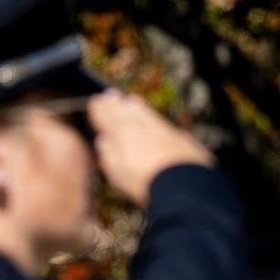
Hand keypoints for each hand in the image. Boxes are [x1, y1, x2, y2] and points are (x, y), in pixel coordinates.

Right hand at [86, 89, 212, 207]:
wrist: (183, 184)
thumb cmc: (144, 182)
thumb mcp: (117, 172)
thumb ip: (108, 153)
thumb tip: (102, 140)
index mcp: (123, 134)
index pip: (108, 117)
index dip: (100, 109)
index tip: (96, 102)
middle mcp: (143, 127)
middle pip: (127, 111)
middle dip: (117, 104)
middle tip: (110, 95)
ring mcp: (163, 130)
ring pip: (146, 114)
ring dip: (136, 107)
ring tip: (131, 100)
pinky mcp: (181, 139)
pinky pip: (164, 124)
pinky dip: (155, 120)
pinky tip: (155, 121)